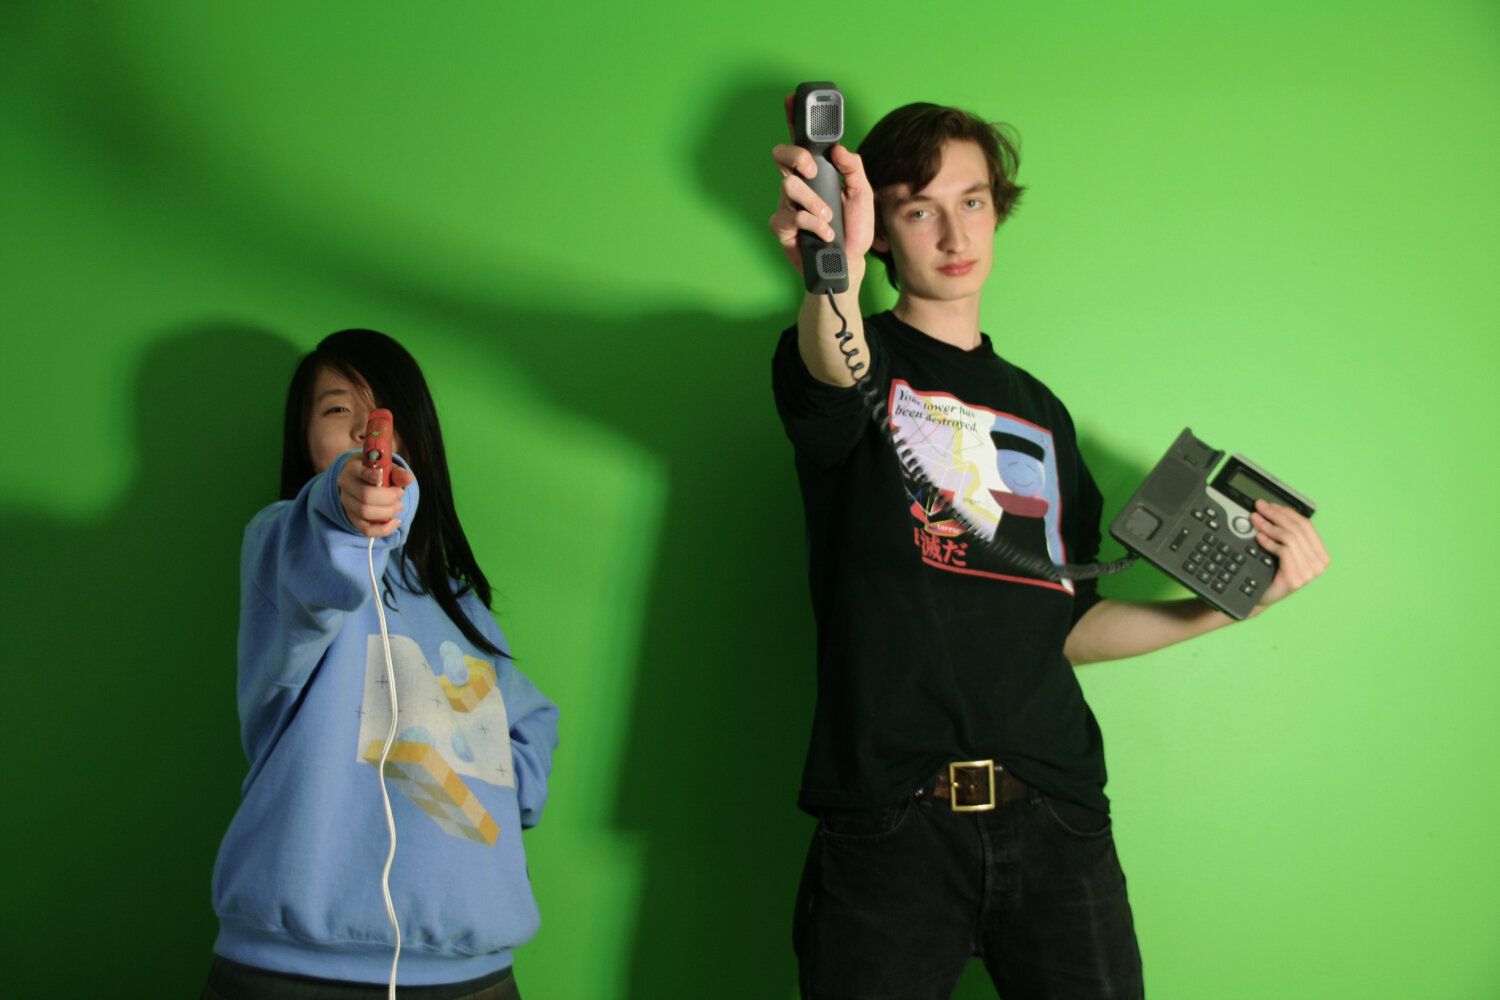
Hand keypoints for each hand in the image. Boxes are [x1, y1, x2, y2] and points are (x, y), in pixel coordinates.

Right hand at [336, 452, 414, 537]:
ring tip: (399, 506)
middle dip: (388, 497)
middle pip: (365, 495)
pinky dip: (384, 529)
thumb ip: (397, 473)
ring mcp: (347, 503)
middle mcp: (345, 485)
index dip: (369, 475)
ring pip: (365, 512)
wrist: (364, 484)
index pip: (356, 470)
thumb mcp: (387, 468)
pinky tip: (396, 522)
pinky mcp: (352, 519)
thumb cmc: (378, 473)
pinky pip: (366, 530)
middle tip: (401, 494)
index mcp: (352, 467)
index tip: (382, 478)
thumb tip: (408, 478)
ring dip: (387, 511)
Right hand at [768, 142, 873, 281]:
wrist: (850, 260)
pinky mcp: (782, 227)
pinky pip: (792, 217)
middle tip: (812, 172)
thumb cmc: (854, 227)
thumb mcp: (862, 194)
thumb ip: (853, 168)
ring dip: (813, 202)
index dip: (795, 136)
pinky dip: (813, 225)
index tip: (810, 145)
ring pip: (789, 186)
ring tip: (829, 217)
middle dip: (796, 157)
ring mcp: (787, 206)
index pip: (799, 148)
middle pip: (781, 156)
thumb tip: (838, 149)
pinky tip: (826, 234)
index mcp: (814, 175)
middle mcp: (798, 187)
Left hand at [1251, 499, 1328, 608]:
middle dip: (1276, 515)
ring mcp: (1309, 573)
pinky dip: (1269, 541)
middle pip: (1298, 529)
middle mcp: (1319, 564)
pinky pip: (1284, 551)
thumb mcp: (1283, 550)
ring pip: (1290, 538)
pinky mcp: (1296, 579)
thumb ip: (1286, 534)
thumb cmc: (1272, 572)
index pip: (1306, 526)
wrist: (1261, 597)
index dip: (1287, 512)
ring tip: (1256, 520)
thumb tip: (1273, 509)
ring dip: (1269, 526)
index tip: (1271, 505)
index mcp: (1320, 554)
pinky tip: (1259, 537)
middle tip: (1260, 507)